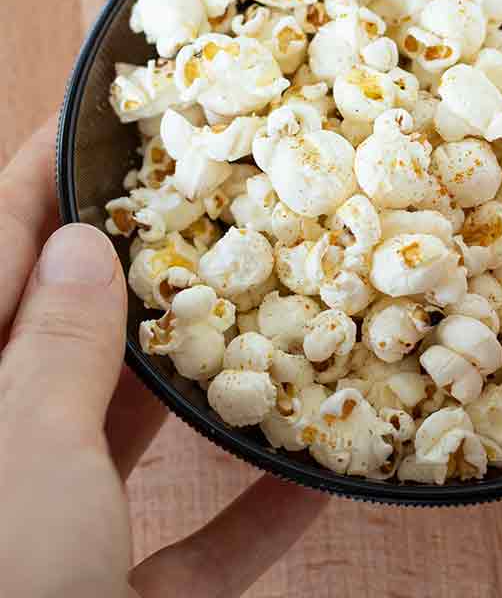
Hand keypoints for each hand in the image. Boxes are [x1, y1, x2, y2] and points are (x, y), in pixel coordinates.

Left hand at [0, 117, 326, 597]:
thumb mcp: (26, 459)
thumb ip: (55, 352)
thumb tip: (77, 249)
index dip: (34, 177)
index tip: (90, 116)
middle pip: (62, 335)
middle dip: (131, 268)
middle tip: (201, 200)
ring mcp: (47, 534)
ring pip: (124, 432)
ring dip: (197, 385)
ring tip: (261, 306)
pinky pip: (184, 545)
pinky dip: (245, 516)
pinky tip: (312, 478)